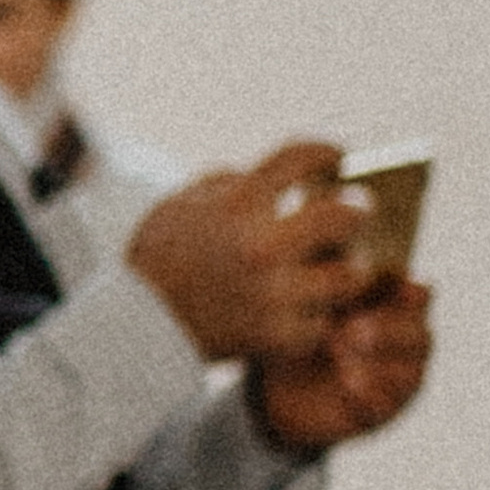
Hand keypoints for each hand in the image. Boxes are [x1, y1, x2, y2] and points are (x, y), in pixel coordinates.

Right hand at [127, 142, 374, 363]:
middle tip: (356, 213)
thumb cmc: (157, 260)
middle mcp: (263, 245)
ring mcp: (273, 294)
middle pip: (348, 214)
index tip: (338, 158)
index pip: (306, 157)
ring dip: (347, 269)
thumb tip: (273, 178)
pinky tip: (308, 310)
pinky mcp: (274, 336)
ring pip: (350, 276)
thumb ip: (231, 182)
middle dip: (358, 210)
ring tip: (339, 268)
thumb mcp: (182, 202)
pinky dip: (318, 317)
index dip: (328, 152)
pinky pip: (323, 323)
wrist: (131, 327)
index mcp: (239, 203)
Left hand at [251, 272, 432, 451]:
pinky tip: (347, 385)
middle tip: (351, 328)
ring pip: (408, 374)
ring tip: (339, 354)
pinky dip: (367, 397)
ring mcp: (397, 383)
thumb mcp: (310, 299)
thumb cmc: (303, 329)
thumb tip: (337, 234)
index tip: (394, 289)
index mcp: (395, 310)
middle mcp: (405, 346)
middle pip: (419, 336)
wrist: (278, 387)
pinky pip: (383, 408)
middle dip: (388, 331)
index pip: (419, 298)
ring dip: (377, 364)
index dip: (411, 294)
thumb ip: (330, 272)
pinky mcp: (379, 414)